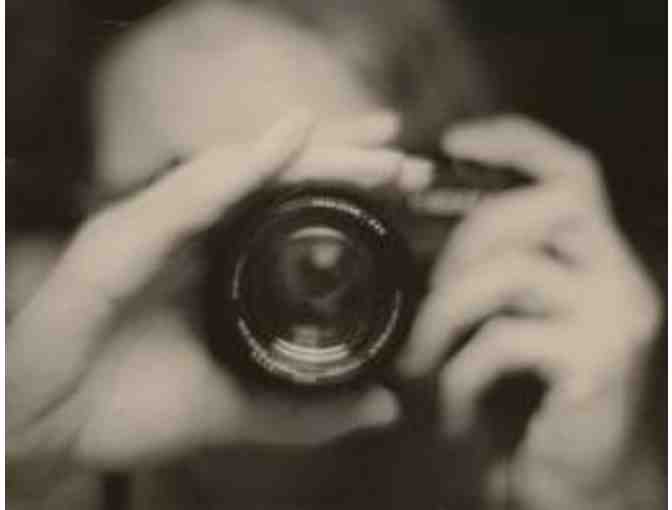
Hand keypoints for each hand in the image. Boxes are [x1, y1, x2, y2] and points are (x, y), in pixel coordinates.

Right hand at [7, 111, 432, 490]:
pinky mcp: (119, 239)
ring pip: (244, 173)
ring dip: (313, 156)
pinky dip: (238, 169)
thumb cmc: (135, 409)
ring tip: (377, 150)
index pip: (294, 207)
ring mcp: (158, 227)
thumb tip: (385, 405)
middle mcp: (195, 232)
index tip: (409, 187)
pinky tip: (289, 142)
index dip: (351, 189)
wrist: (51, 428)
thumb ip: (307, 407)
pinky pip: (185, 197)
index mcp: (223, 260)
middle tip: (409, 160)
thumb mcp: (240, 408)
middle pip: (278, 178)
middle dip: (348, 163)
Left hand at [398, 116, 661, 508]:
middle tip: (427, 288)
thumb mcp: (508, 322)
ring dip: (446, 312)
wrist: (581, 486)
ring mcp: (618, 320)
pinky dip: (461, 373)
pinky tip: (451, 407)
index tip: (450, 141)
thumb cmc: (533, 401)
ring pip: (515, 271)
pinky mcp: (602, 366)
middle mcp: (622, 277)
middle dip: (467, 236)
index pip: (572, 171)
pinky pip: (506, 341)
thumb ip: (487, 271)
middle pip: (547, 204)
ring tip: (418, 357)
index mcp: (596, 259)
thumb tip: (422, 222)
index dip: (514, 142)